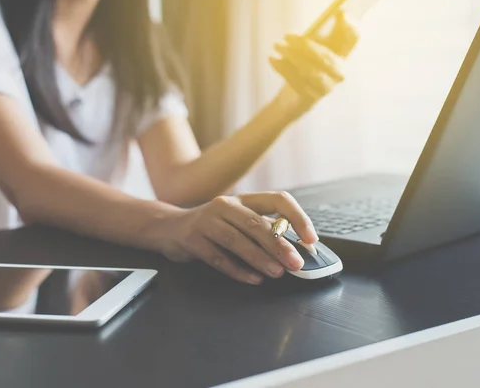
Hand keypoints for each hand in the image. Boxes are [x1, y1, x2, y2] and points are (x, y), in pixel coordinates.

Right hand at [161, 192, 318, 284]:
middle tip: (296, 263)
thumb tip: (296, 251)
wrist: (169, 228)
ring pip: (237, 239)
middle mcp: (225, 206)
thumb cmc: (211, 227)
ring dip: (259, 257)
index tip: (310, 238)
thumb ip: (262, 231)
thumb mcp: (236, 221)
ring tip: (277, 272)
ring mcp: (206, 221)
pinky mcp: (192, 239)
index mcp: (243, 200)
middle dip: (279, 244)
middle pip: (256, 223)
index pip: (277, 199)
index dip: (297, 217)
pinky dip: (237, 269)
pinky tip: (252, 279)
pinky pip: (217, 257)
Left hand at [269, 11, 358, 120]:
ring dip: (291, 55)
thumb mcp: (311, 48)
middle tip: (286, 36)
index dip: (348, 26)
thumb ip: (316, 37)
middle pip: (324, 56)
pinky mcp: (311, 97)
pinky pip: (296, 80)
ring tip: (277, 46)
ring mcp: (326, 87)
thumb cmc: (304, 67)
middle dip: (304, 45)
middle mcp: (339, 73)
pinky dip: (282, 68)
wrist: (294, 98)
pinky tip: (272, 59)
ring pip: (309, 69)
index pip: (352, 39)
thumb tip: (320, 22)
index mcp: (342, 57)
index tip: (339, 13)